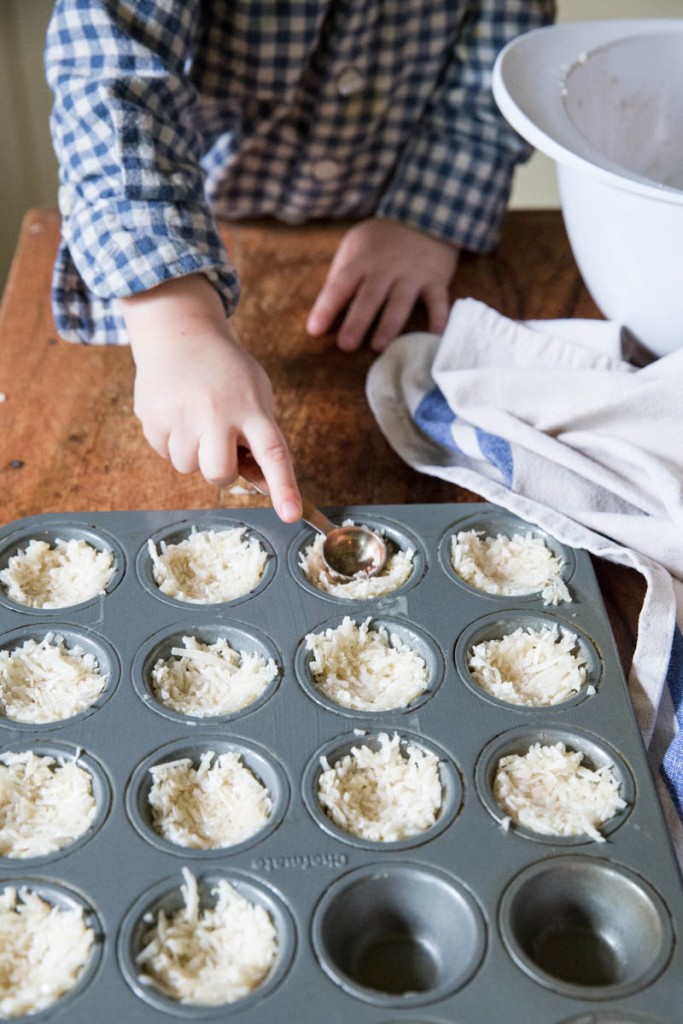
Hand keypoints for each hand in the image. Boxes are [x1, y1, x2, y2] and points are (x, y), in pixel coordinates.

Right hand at [122, 274, 301, 522]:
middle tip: (218, 444)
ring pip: (187, 467)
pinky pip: (163, 453)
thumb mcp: (255, 393)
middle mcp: (217, 412)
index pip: (273, 453)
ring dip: (193, 453)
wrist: (179, 334)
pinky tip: (176, 412)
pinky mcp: (152, 416)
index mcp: (251, 408)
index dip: (284, 487)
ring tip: (194, 417)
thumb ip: (260, 436)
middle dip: (220, 471)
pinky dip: (171, 441)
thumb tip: (264, 487)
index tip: (291, 514)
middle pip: (219, 475)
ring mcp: (181, 414)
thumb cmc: (226, 372)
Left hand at [306, 218, 459, 351]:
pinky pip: (438, 302)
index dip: (326, 308)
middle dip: (357, 322)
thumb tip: (327, 308)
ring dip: (389, 325)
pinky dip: (439, 319)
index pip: (339, 286)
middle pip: (369, 298)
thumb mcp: (355, 245)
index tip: (314, 330)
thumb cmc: (382, 239)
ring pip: (400, 302)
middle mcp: (385, 270)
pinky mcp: (436, 279)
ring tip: (378, 346)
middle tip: (345, 345)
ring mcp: (412, 275)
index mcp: (360, 262)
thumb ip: (342, 273)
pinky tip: (436, 336)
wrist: (426, 213)